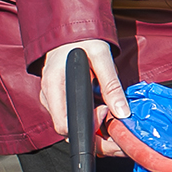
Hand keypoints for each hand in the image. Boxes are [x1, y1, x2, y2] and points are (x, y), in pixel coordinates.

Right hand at [40, 39, 129, 155]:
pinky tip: (107, 116)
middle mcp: (49, 98)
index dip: (87, 127)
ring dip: (97, 132)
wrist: (70, 32)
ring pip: (74, 128)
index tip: (106, 113)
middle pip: (69, 132)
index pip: (63, 125)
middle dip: (97, 139)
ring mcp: (54, 101)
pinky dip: (92, 123)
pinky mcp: (62, 101)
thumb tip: (122, 112)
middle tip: (119, 134)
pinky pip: (75, 119)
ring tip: (117, 125)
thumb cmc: (82, 40)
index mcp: (53, 87)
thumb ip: (111, 84)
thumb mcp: (101, 56)